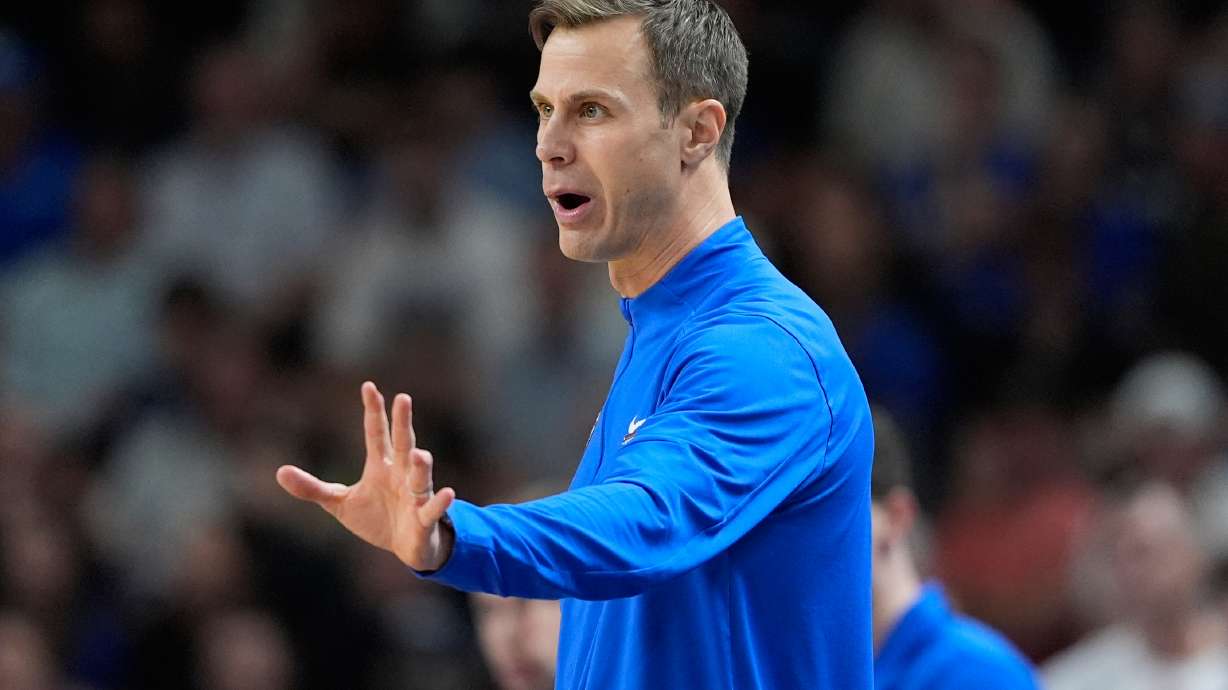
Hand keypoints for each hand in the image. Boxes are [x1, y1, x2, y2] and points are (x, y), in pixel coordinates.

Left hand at [276, 381, 456, 570]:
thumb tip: (279, 472)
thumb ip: (313, 488)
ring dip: (421, 466)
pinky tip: (447, 493)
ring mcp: (415, 495)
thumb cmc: (376, 518)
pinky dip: (440, 502)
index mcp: (381, 466)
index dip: (373, 411)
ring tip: (421, 454)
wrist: (405, 548)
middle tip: (403, 399)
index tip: (369, 386)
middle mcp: (401, 474)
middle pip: (403, 444)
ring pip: (419, 476)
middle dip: (402, 423)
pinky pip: (432, 508)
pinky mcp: (424, 518)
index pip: (376, 433)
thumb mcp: (339, 503)